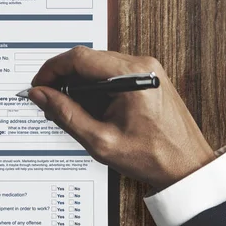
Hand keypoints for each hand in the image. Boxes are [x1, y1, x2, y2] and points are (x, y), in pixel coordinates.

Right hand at [29, 46, 214, 189]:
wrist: (187, 167)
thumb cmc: (154, 157)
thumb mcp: (100, 141)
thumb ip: (65, 114)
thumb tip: (40, 95)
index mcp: (132, 75)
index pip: (78, 58)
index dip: (51, 70)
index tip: (38, 86)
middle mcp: (142, 66)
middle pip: (87, 60)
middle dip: (62, 79)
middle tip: (49, 103)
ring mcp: (146, 70)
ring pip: (97, 67)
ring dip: (77, 85)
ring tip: (69, 111)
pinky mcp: (147, 78)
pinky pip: (110, 74)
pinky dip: (93, 89)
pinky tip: (89, 109)